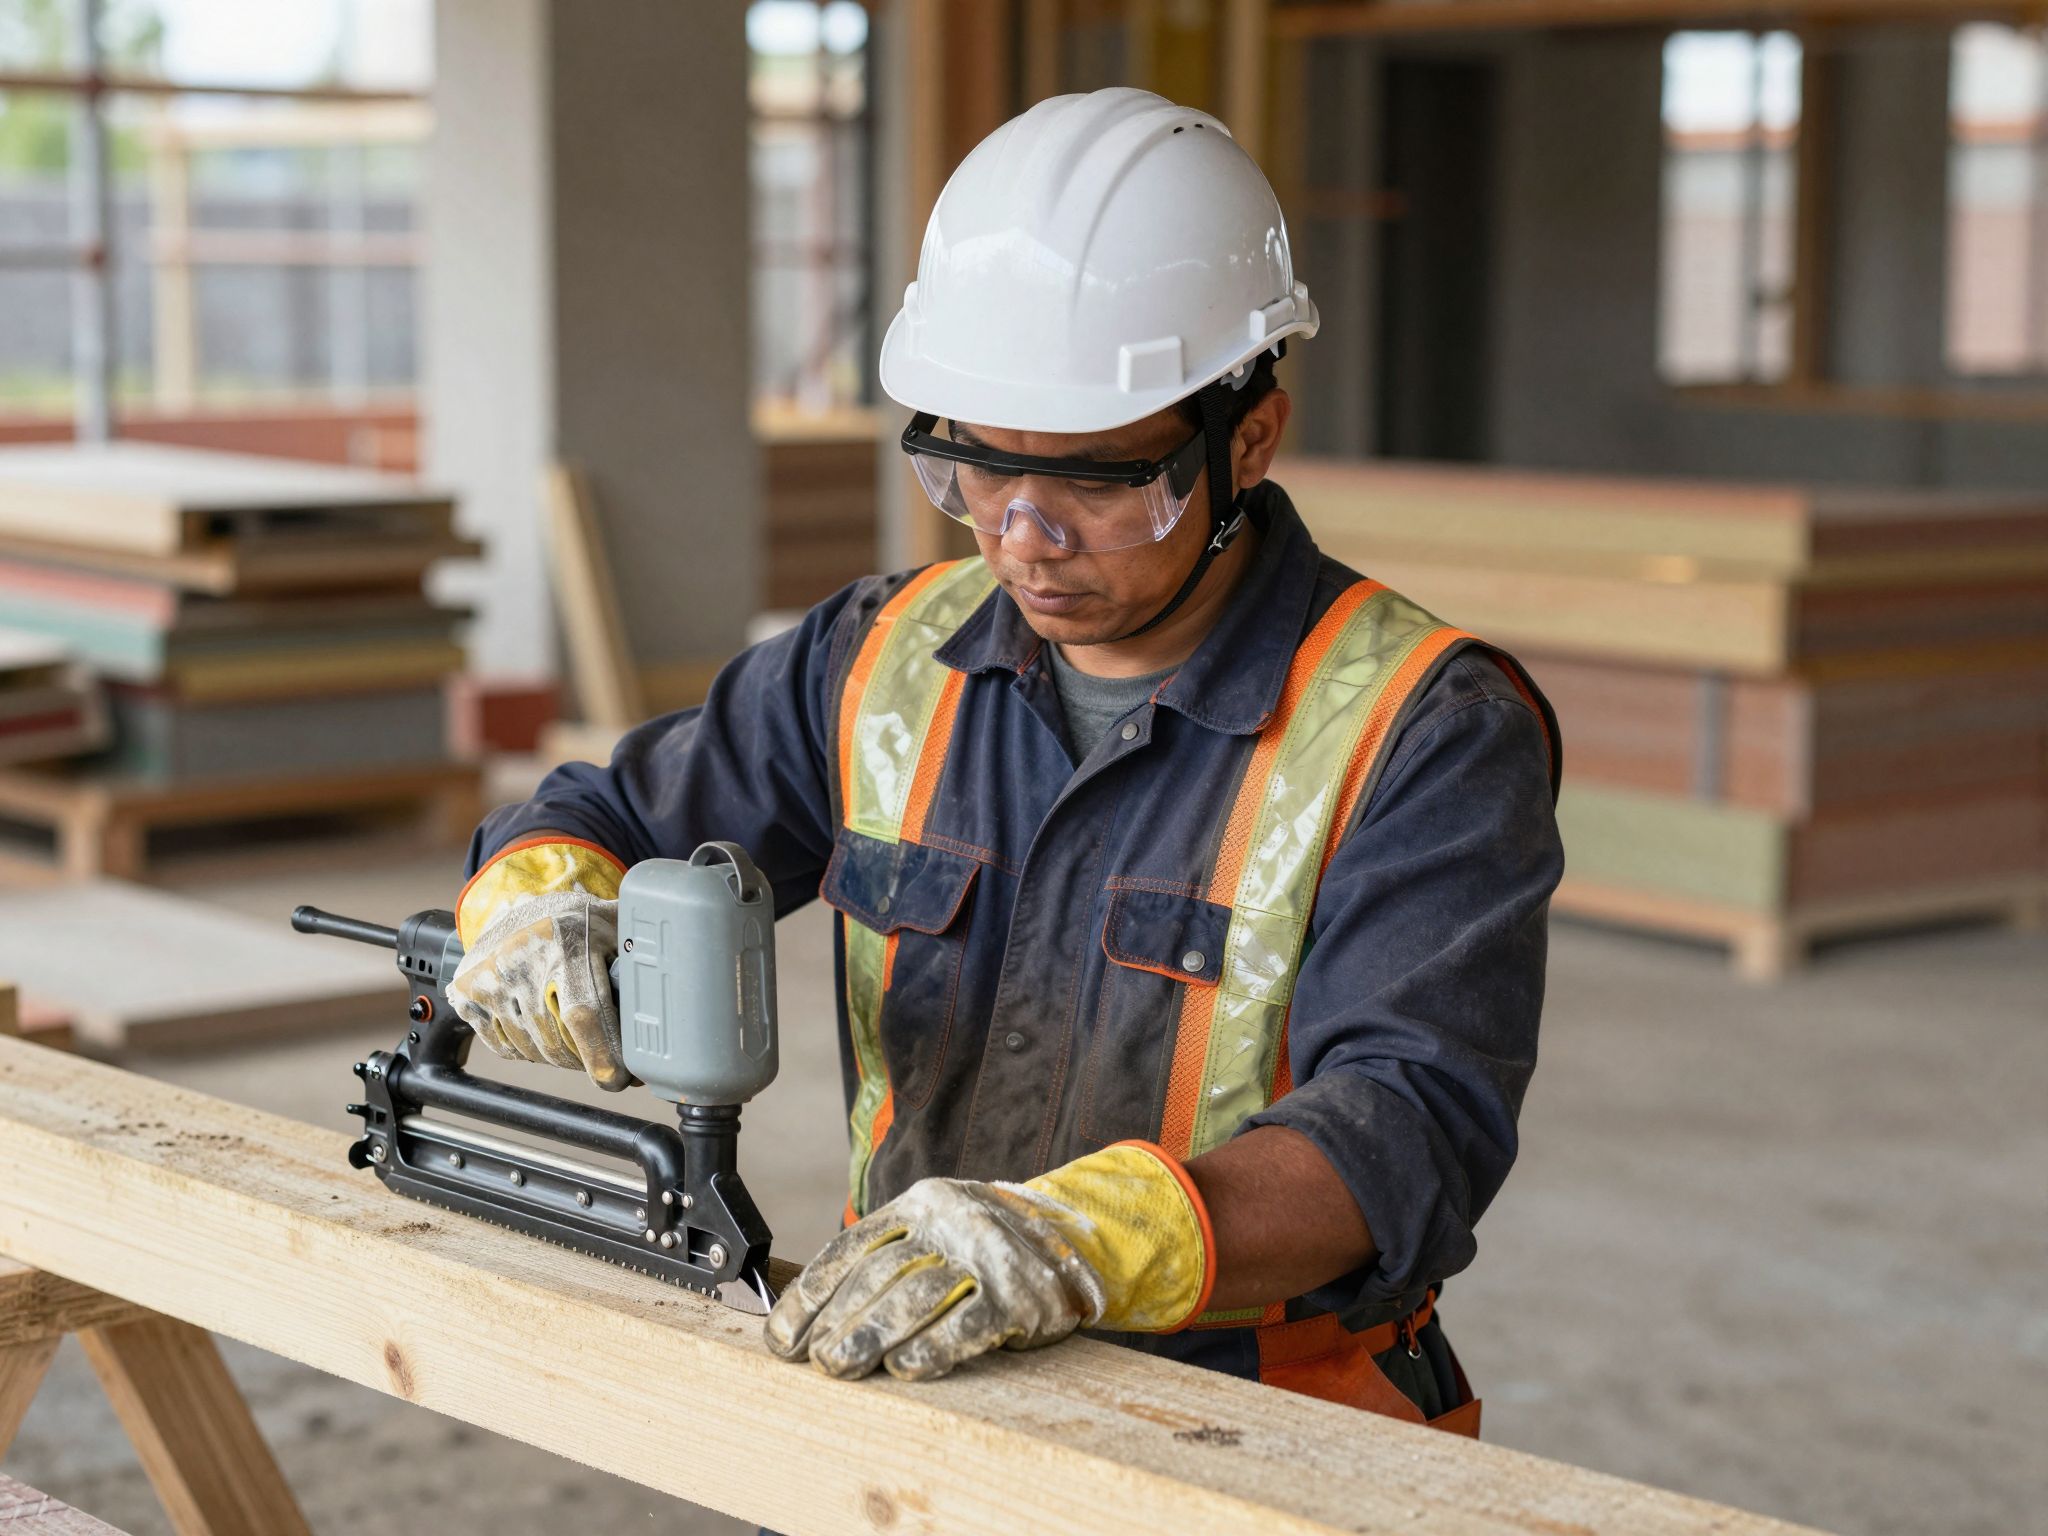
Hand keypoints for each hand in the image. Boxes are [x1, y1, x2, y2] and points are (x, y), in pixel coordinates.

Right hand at [447, 891, 627, 1089]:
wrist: (518, 904)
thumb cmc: (580, 921)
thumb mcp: (616, 923)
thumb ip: (641, 956)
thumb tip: (676, 1000)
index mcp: (567, 939)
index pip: (585, 1014)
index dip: (604, 1055)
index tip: (620, 1078)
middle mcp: (522, 957)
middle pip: (560, 1041)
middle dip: (590, 1060)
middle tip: (611, 1059)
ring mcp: (489, 978)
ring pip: (534, 1050)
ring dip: (563, 1058)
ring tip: (582, 1040)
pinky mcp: (468, 995)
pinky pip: (507, 1048)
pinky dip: (532, 1051)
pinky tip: (548, 1030)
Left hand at [763, 1142, 1212, 1380]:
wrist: (1079, 1240)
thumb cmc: (986, 1250)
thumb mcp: (936, 1233)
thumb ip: (886, 1259)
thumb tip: (812, 1317)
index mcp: (919, 1204)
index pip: (851, 1247)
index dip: (811, 1294)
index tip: (782, 1337)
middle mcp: (950, 1221)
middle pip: (878, 1274)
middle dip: (836, 1321)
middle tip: (812, 1360)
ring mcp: (986, 1255)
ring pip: (917, 1296)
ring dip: (872, 1335)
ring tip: (840, 1366)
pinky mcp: (1021, 1294)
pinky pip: (970, 1322)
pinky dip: (935, 1347)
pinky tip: (906, 1369)